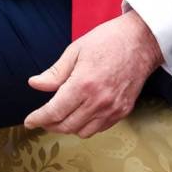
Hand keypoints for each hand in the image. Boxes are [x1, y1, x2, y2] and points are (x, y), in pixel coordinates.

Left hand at [24, 11, 161, 137]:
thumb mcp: (76, 50)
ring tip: (61, 116)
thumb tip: (35, 84)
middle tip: (42, 118)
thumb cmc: (108, 40)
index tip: (29, 121)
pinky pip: (99, 128)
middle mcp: (98, 101)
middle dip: (50, 125)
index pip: (55, 111)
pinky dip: (86, 126)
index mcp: (83, 84)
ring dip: (68, 127)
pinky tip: (81, 114)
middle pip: (67, 126)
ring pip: (83, 131)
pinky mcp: (123, 111)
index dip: (38, 118)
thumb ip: (55, 72)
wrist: (142, 41)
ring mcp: (113, 108)